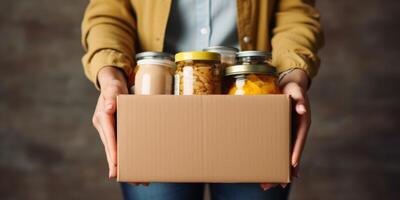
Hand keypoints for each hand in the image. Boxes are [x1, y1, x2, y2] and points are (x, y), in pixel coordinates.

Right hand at [92, 67, 147, 185]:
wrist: (111, 82)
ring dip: (124, 164)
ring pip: (115, 150)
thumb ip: (111, 96)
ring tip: (138, 178)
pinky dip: (125, 156)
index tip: (117, 166)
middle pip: (111, 149)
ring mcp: (108, 129)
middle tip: (132, 179)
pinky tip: (135, 164)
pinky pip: (119, 145)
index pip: (109, 137)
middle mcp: (103, 126)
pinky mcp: (114, 130)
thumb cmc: (114, 84)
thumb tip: (108, 109)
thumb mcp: (113, 87)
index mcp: (102, 117)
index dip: (113, 152)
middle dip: (119, 165)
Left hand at [260, 69, 310, 190]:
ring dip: (280, 168)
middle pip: (293, 152)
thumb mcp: (297, 91)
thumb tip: (302, 109)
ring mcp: (291, 133)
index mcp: (303, 123)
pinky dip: (276, 159)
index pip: (299, 141)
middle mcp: (298, 131)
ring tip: (270, 183)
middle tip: (280, 182)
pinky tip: (270, 169)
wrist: (291, 86)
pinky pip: (280, 148)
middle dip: (287, 167)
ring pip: (286, 154)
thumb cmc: (294, 89)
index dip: (296, 152)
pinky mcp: (283, 132)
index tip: (293, 164)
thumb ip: (299, 99)